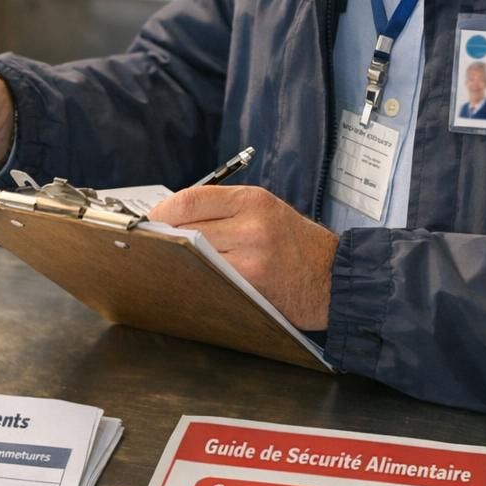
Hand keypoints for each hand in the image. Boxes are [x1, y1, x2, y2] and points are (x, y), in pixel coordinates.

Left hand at [148, 184, 338, 330]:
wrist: (337, 278)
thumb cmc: (298, 245)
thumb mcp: (266, 212)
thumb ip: (224, 212)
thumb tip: (172, 220)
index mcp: (252, 200)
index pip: (190, 200)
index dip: (161, 213)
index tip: (148, 223)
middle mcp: (251, 225)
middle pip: (186, 228)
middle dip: (164, 238)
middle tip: (149, 246)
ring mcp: (251, 257)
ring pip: (194, 255)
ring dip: (176, 260)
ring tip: (166, 263)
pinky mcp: (252, 285)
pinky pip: (210, 278)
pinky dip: (196, 278)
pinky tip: (190, 280)